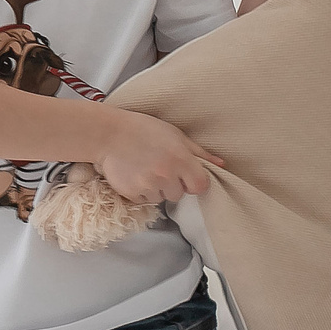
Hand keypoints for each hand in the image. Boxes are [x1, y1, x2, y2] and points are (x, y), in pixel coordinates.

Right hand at [94, 112, 224, 205]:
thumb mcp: (175, 135)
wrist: (108, 133)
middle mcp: (166, 175)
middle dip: (171, 184)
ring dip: (155, 189)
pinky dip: (140, 191)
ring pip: (160, 199)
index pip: (200, 186)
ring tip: (144, 169)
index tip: (184, 175)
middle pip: (179, 194)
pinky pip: (143, 200)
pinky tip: (133, 174)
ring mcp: (148, 185)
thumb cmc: (143, 129)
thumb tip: (222, 165)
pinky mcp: (131, 193)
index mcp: (181, 159)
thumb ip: (199, 153)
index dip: (193, 182)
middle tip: (158, 167)